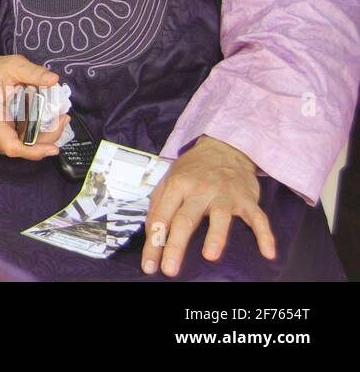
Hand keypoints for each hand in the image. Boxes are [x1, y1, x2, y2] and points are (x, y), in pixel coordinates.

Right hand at [0, 36, 63, 159]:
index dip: (34, 151)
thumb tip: (53, 79)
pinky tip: (51, 120)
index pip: (12, 146)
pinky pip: (26, 141)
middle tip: (63, 119)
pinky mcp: (8, 135)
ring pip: (27, 147)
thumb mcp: (13, 66)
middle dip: (48, 138)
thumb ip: (33, 72)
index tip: (53, 148)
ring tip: (61, 118)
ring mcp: (0, 137)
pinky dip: (41, 134)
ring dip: (47, 136)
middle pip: (24, 148)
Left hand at [142, 135, 274, 277]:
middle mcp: (199, 189)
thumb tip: (152, 234)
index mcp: (177, 185)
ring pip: (220, 217)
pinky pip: (258, 218)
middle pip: (185, 219)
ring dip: (216, 236)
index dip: (154, 243)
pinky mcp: (247, 199)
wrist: (224, 147)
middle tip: (169, 269)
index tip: (149, 265)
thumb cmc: (193, 169)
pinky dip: (264, 235)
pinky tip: (267, 252)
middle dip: (176, 246)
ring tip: (210, 256)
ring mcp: (225, 194)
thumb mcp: (169, 179)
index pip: (161, 217)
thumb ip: (159, 205)